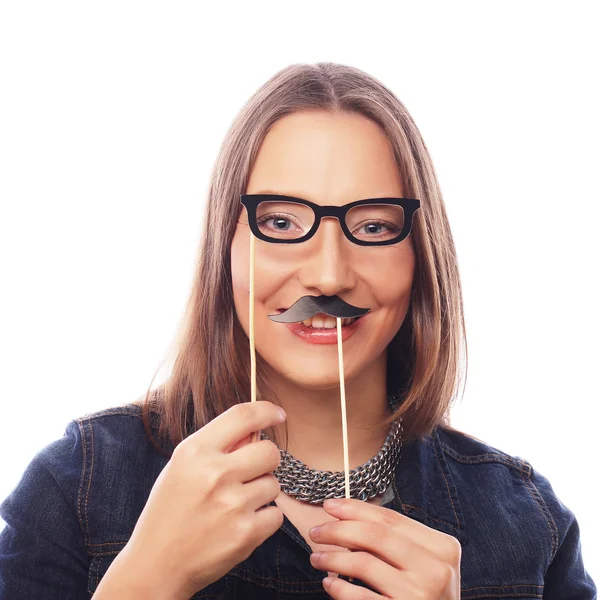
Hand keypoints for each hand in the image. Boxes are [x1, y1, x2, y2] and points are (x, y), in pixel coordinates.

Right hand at [122, 401, 285, 597]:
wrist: (156, 565)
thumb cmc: (170, 511)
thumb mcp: (181, 467)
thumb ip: (216, 446)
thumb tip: (256, 430)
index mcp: (195, 451)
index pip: (243, 416)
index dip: (266, 411)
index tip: (278, 414)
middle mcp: (215, 473)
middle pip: (270, 451)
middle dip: (266, 460)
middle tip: (250, 473)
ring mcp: (232, 504)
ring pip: (274, 483)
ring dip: (261, 492)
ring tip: (235, 505)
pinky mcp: (246, 533)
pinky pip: (276, 514)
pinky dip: (264, 520)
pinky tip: (240, 524)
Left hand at [308, 498, 460, 598]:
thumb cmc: (426, 592)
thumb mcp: (423, 562)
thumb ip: (396, 540)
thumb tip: (346, 516)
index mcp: (442, 547)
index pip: (391, 518)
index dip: (356, 509)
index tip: (329, 505)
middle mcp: (435, 569)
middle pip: (375, 536)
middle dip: (339, 530)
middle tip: (316, 531)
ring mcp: (419, 594)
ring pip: (364, 563)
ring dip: (333, 558)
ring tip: (317, 558)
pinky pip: (361, 597)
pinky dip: (340, 588)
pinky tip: (329, 583)